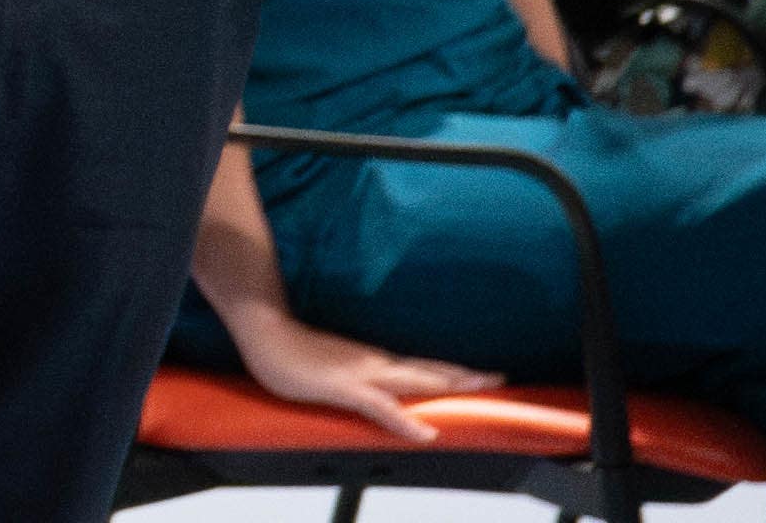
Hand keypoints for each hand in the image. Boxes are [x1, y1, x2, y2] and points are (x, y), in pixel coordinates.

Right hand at [228, 311, 499, 442]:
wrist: (266, 334)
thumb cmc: (293, 352)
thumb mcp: (333, 368)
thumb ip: (357, 381)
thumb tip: (375, 394)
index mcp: (374, 361)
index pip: (422, 367)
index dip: (454, 371)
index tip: (484, 374)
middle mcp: (376, 363)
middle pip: (429, 369)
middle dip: (466, 375)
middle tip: (499, 377)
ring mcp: (362, 374)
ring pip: (415, 380)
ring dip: (448, 385)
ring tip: (478, 388)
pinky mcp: (345, 388)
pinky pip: (382, 407)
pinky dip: (406, 420)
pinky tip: (425, 431)